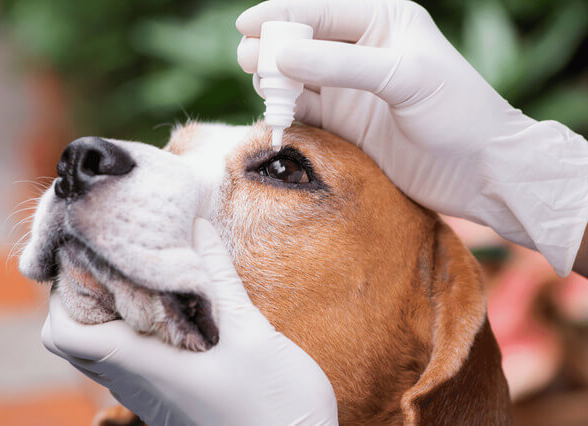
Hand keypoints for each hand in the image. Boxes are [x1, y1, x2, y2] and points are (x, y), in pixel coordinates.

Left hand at [42, 218, 337, 425]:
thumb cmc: (276, 403)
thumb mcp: (251, 334)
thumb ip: (220, 280)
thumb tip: (199, 228)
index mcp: (147, 366)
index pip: (66, 333)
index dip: (64, 293)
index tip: (92, 255)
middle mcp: (140, 383)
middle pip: (80, 339)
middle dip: (89, 294)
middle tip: (122, 256)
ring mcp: (155, 395)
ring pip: (108, 350)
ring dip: (117, 311)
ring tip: (149, 273)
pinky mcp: (174, 397)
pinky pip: (136, 361)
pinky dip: (140, 330)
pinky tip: (177, 308)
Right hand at [236, 0, 587, 275]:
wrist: (481, 172)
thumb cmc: (457, 113)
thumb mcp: (404, 77)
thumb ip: (343, 63)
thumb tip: (283, 54)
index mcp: (384, 22)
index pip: (321, 10)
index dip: (281, 15)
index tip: (246, 25)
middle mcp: (365, 52)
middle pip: (304, 43)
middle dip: (274, 49)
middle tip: (250, 62)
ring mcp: (354, 90)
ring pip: (300, 78)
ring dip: (277, 82)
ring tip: (263, 89)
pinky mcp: (349, 125)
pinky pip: (308, 111)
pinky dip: (288, 112)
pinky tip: (275, 114)